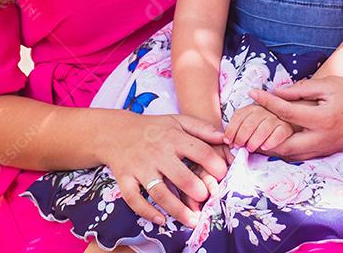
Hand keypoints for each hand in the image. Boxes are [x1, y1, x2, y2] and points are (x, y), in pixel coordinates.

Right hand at [101, 112, 229, 227]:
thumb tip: (225, 138)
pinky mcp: (124, 178)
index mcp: (174, 137)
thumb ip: (202, 128)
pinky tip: (160, 220)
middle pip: (181, 176)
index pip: (201, 152)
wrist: (116, 131)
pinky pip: (134, 199)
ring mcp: (140, 167)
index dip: (216, 166)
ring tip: (193, 220)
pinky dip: (146, 212)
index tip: (223, 177)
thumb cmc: (154, 129)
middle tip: (206, 198)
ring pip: (159, 192)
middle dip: (197, 191)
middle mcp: (158, 153)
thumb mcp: (178, 121)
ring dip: (177, 210)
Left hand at [223, 103, 293, 152]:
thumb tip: (227, 142)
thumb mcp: (246, 126)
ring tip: (250, 148)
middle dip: (241, 137)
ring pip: (263, 129)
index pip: (238, 117)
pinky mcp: (286, 127)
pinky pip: (278, 134)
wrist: (281, 127)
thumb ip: (237, 131)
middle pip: (249, 124)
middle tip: (239, 146)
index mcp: (250, 108)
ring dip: (254, 140)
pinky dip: (270, 141)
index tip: (228, 142)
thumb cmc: (259, 129)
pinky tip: (264, 147)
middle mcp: (263, 110)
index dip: (231, 131)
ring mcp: (275, 118)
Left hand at [247, 76, 342, 159]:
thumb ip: (301, 90)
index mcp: (322, 119)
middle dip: (261, 137)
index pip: (286, 112)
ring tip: (253, 137)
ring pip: (291, 155)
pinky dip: (284, 151)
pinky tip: (273, 142)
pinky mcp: (326, 153)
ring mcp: (324, 149)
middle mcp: (322, 138)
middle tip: (245, 128)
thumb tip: (277, 92)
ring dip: (271, 148)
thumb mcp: (328, 85)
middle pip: (283, 144)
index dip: (267, 102)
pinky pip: (300, 156)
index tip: (251, 93)